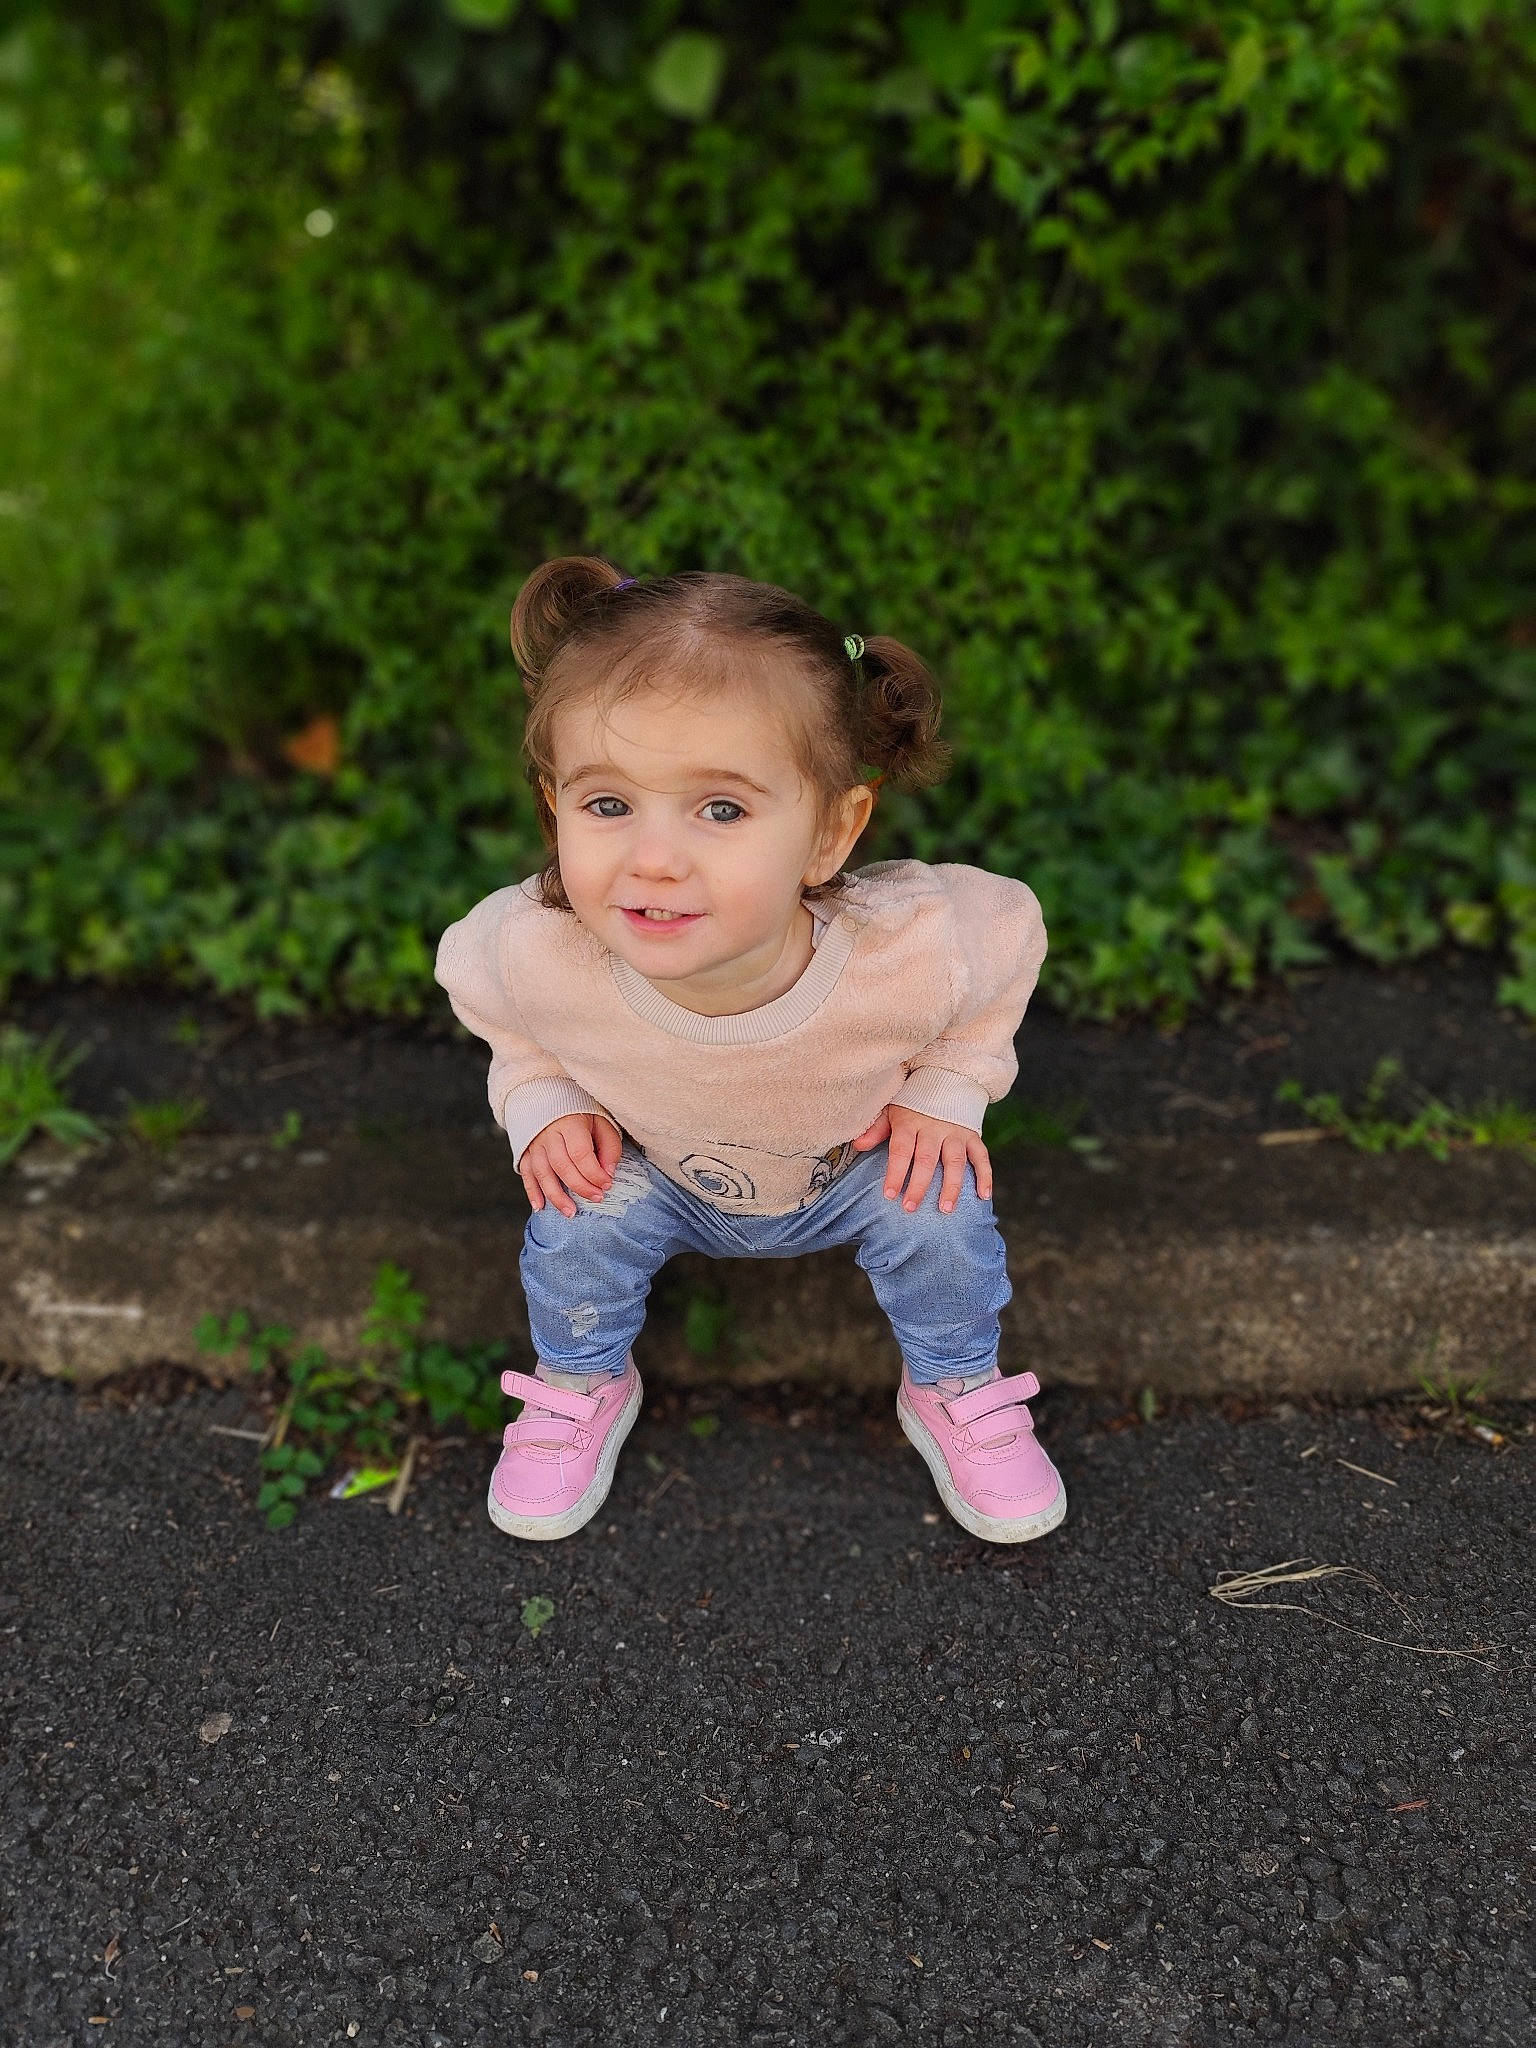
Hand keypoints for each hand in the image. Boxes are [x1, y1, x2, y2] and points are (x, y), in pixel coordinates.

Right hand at [519, 1112, 622, 1217]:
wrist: (551, 1098)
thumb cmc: (582, 1114)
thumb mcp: (602, 1123)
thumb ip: (609, 1148)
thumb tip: (608, 1174)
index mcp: (570, 1124)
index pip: (580, 1153)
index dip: (594, 1173)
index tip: (607, 1185)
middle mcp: (548, 1134)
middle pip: (561, 1166)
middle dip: (580, 1187)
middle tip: (597, 1199)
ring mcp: (534, 1144)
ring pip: (542, 1173)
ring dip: (556, 1196)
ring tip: (571, 1213)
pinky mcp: (525, 1152)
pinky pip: (526, 1174)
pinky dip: (532, 1192)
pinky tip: (540, 1208)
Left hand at [850, 1104, 991, 1213]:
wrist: (946, 1079)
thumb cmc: (912, 1102)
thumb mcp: (891, 1109)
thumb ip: (876, 1128)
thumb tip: (858, 1145)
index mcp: (910, 1122)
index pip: (901, 1150)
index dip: (895, 1172)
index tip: (889, 1195)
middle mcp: (934, 1128)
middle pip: (926, 1159)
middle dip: (918, 1185)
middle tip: (911, 1207)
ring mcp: (955, 1132)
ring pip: (955, 1161)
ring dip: (952, 1186)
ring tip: (946, 1209)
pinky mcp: (973, 1136)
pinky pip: (981, 1157)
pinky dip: (985, 1176)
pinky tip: (983, 1196)